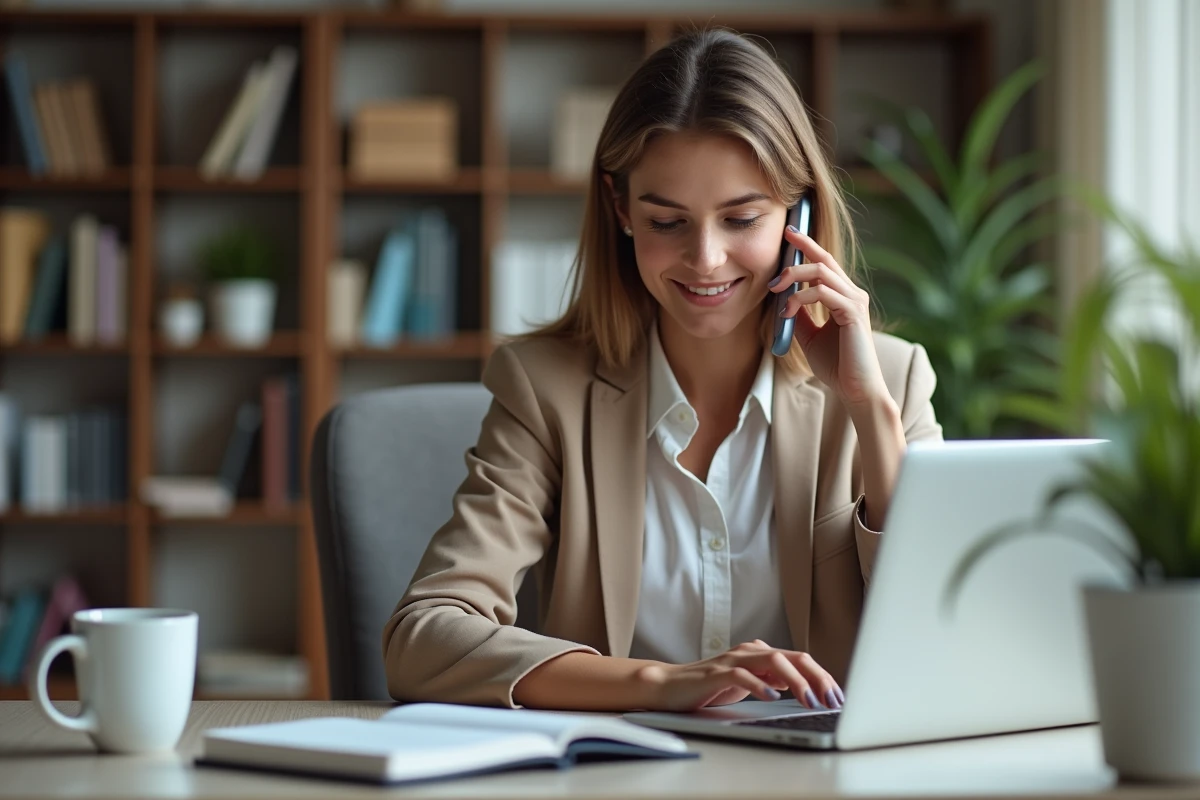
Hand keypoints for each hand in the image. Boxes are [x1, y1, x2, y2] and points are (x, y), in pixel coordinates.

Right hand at [635, 640, 844, 711]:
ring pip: (772, 661)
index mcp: (760, 653)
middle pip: (792, 656)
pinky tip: (772, 698)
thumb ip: (774, 680)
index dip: (822, 676)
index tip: (838, 697)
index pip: (800, 659)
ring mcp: (732, 660)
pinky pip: (742, 675)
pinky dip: (760, 685)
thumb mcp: (750, 683)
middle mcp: (750, 651)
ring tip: (809, 700)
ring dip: (795, 681)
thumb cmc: (711, 687)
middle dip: (817, 677)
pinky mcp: (715, 674)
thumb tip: (806, 687)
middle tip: (832, 699)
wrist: (671, 687)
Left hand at [769, 227, 888, 407]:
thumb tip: (782, 299)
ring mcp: (855, 302)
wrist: (854, 390)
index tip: (789, 234)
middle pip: (824, 260)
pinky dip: (800, 298)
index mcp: (844, 297)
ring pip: (821, 273)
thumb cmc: (836, 365)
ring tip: (775, 289)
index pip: (824, 264)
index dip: (807, 247)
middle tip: (782, 240)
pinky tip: (786, 311)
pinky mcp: (853, 313)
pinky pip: (823, 293)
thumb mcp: (809, 336)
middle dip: (803, 246)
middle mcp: (852, 294)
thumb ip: (798, 316)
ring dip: (793, 276)